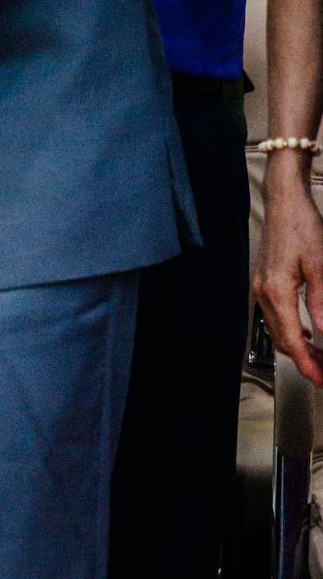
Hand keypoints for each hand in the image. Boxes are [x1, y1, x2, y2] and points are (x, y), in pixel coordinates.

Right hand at [255, 158, 322, 384]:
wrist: (284, 201)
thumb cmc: (301, 225)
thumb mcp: (320, 263)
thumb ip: (321, 300)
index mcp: (277, 291)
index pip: (292, 339)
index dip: (307, 363)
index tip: (320, 378)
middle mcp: (264, 292)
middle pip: (282, 339)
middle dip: (304, 360)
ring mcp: (261, 287)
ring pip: (278, 329)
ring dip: (298, 346)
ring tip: (320, 356)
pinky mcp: (264, 281)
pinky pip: (275, 316)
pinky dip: (291, 330)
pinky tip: (307, 332)